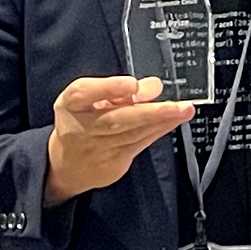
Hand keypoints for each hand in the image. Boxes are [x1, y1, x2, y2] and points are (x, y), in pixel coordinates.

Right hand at [44, 76, 192, 204]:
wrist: (66, 165)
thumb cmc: (81, 121)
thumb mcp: (90, 98)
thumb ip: (119, 89)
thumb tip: (153, 86)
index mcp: (71, 104)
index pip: (84, 93)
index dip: (109, 88)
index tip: (132, 84)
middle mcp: (81, 128)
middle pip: (116, 120)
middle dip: (150, 112)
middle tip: (176, 105)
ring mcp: (97, 149)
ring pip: (133, 134)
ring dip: (162, 122)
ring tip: (184, 110)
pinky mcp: (112, 165)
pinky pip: (139, 145)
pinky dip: (158, 132)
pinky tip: (173, 121)